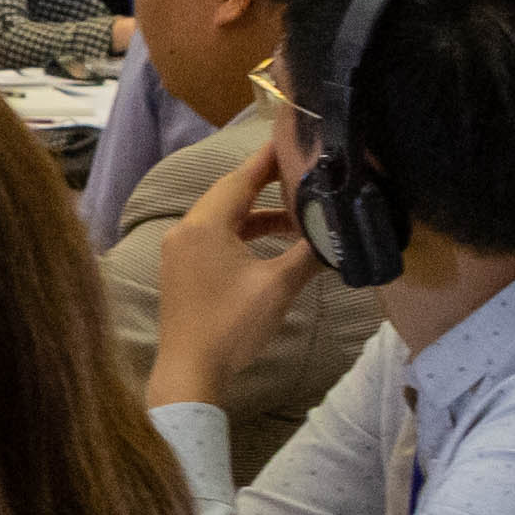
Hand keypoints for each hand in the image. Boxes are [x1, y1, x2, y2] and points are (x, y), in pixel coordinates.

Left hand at [145, 146, 326, 411]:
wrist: (190, 372)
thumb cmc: (232, 326)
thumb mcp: (277, 287)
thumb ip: (307, 256)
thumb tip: (335, 239)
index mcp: (204, 225)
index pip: (241, 178)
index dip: (268, 160)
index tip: (293, 141)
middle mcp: (185, 230)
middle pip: (229, 194)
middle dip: (266, 184)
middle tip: (301, 173)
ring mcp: (179, 251)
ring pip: (222, 218)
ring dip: (257, 215)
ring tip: (297, 216)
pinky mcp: (181, 270)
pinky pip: (213, 238)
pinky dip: (242, 234)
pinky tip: (270, 243)